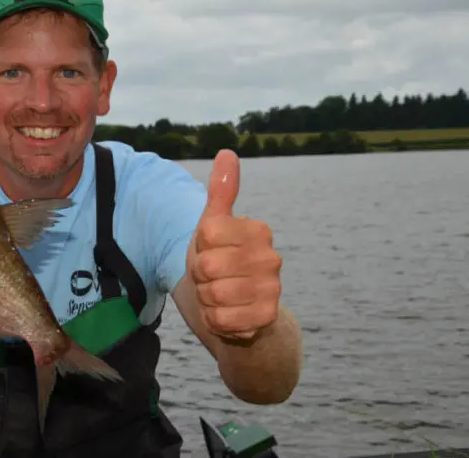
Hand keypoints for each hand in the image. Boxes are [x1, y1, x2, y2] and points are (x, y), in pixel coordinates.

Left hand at [188, 150, 281, 341]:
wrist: (241, 311)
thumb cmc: (223, 261)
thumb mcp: (215, 225)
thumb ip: (221, 191)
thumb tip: (226, 152)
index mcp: (258, 230)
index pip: (205, 234)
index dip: (199, 246)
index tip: (212, 251)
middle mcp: (271, 258)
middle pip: (206, 266)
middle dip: (200, 276)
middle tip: (214, 277)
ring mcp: (272, 289)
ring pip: (213, 294)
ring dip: (207, 299)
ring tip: (220, 295)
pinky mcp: (267, 318)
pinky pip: (222, 319)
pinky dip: (216, 320)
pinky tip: (228, 315)